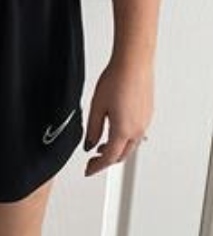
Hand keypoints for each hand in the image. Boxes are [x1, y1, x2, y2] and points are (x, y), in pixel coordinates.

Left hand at [84, 57, 153, 176]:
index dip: (97, 166)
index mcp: (123, 131)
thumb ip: (92, 128)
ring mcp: (144, 123)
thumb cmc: (116, 80)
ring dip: (116, 150)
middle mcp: (137, 130)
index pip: (109, 157)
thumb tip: (89, 144)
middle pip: (121, 155)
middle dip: (106, 161)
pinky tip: (114, 132)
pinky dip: (124, 139)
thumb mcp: (96, 106)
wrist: (134, 65)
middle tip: (93, 161)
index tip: (89, 170)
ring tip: (101, 147)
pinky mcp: (147, 115)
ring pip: (130, 146)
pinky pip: (136, 135)